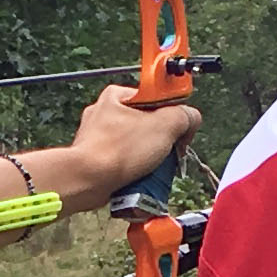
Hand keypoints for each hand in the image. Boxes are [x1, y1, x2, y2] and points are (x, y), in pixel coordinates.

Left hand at [67, 84, 201, 202]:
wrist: (86, 181)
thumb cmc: (118, 151)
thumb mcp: (165, 125)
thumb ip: (185, 116)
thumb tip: (191, 119)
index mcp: (118, 96)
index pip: (157, 99)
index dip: (173, 115)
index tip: (179, 131)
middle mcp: (105, 113)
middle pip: (148, 125)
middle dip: (161, 143)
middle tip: (165, 154)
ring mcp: (98, 138)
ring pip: (137, 147)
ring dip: (149, 161)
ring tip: (149, 170)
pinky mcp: (96, 160)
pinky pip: (124, 164)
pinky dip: (134, 172)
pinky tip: (136, 179)